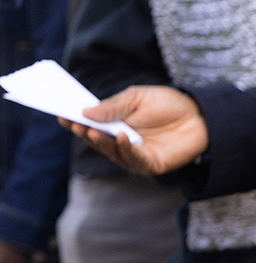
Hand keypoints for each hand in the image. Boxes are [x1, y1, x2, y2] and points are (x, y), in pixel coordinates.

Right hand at [61, 85, 208, 175]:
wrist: (201, 116)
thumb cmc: (168, 105)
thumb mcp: (137, 98)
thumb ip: (113, 106)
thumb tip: (85, 112)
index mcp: (114, 123)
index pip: (90, 125)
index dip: (75, 121)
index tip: (61, 114)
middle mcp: (121, 141)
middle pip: (97, 141)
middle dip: (84, 133)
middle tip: (74, 124)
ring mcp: (135, 154)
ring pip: (111, 152)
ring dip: (100, 143)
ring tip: (93, 131)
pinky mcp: (150, 164)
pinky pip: (133, 160)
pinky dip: (125, 149)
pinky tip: (121, 137)